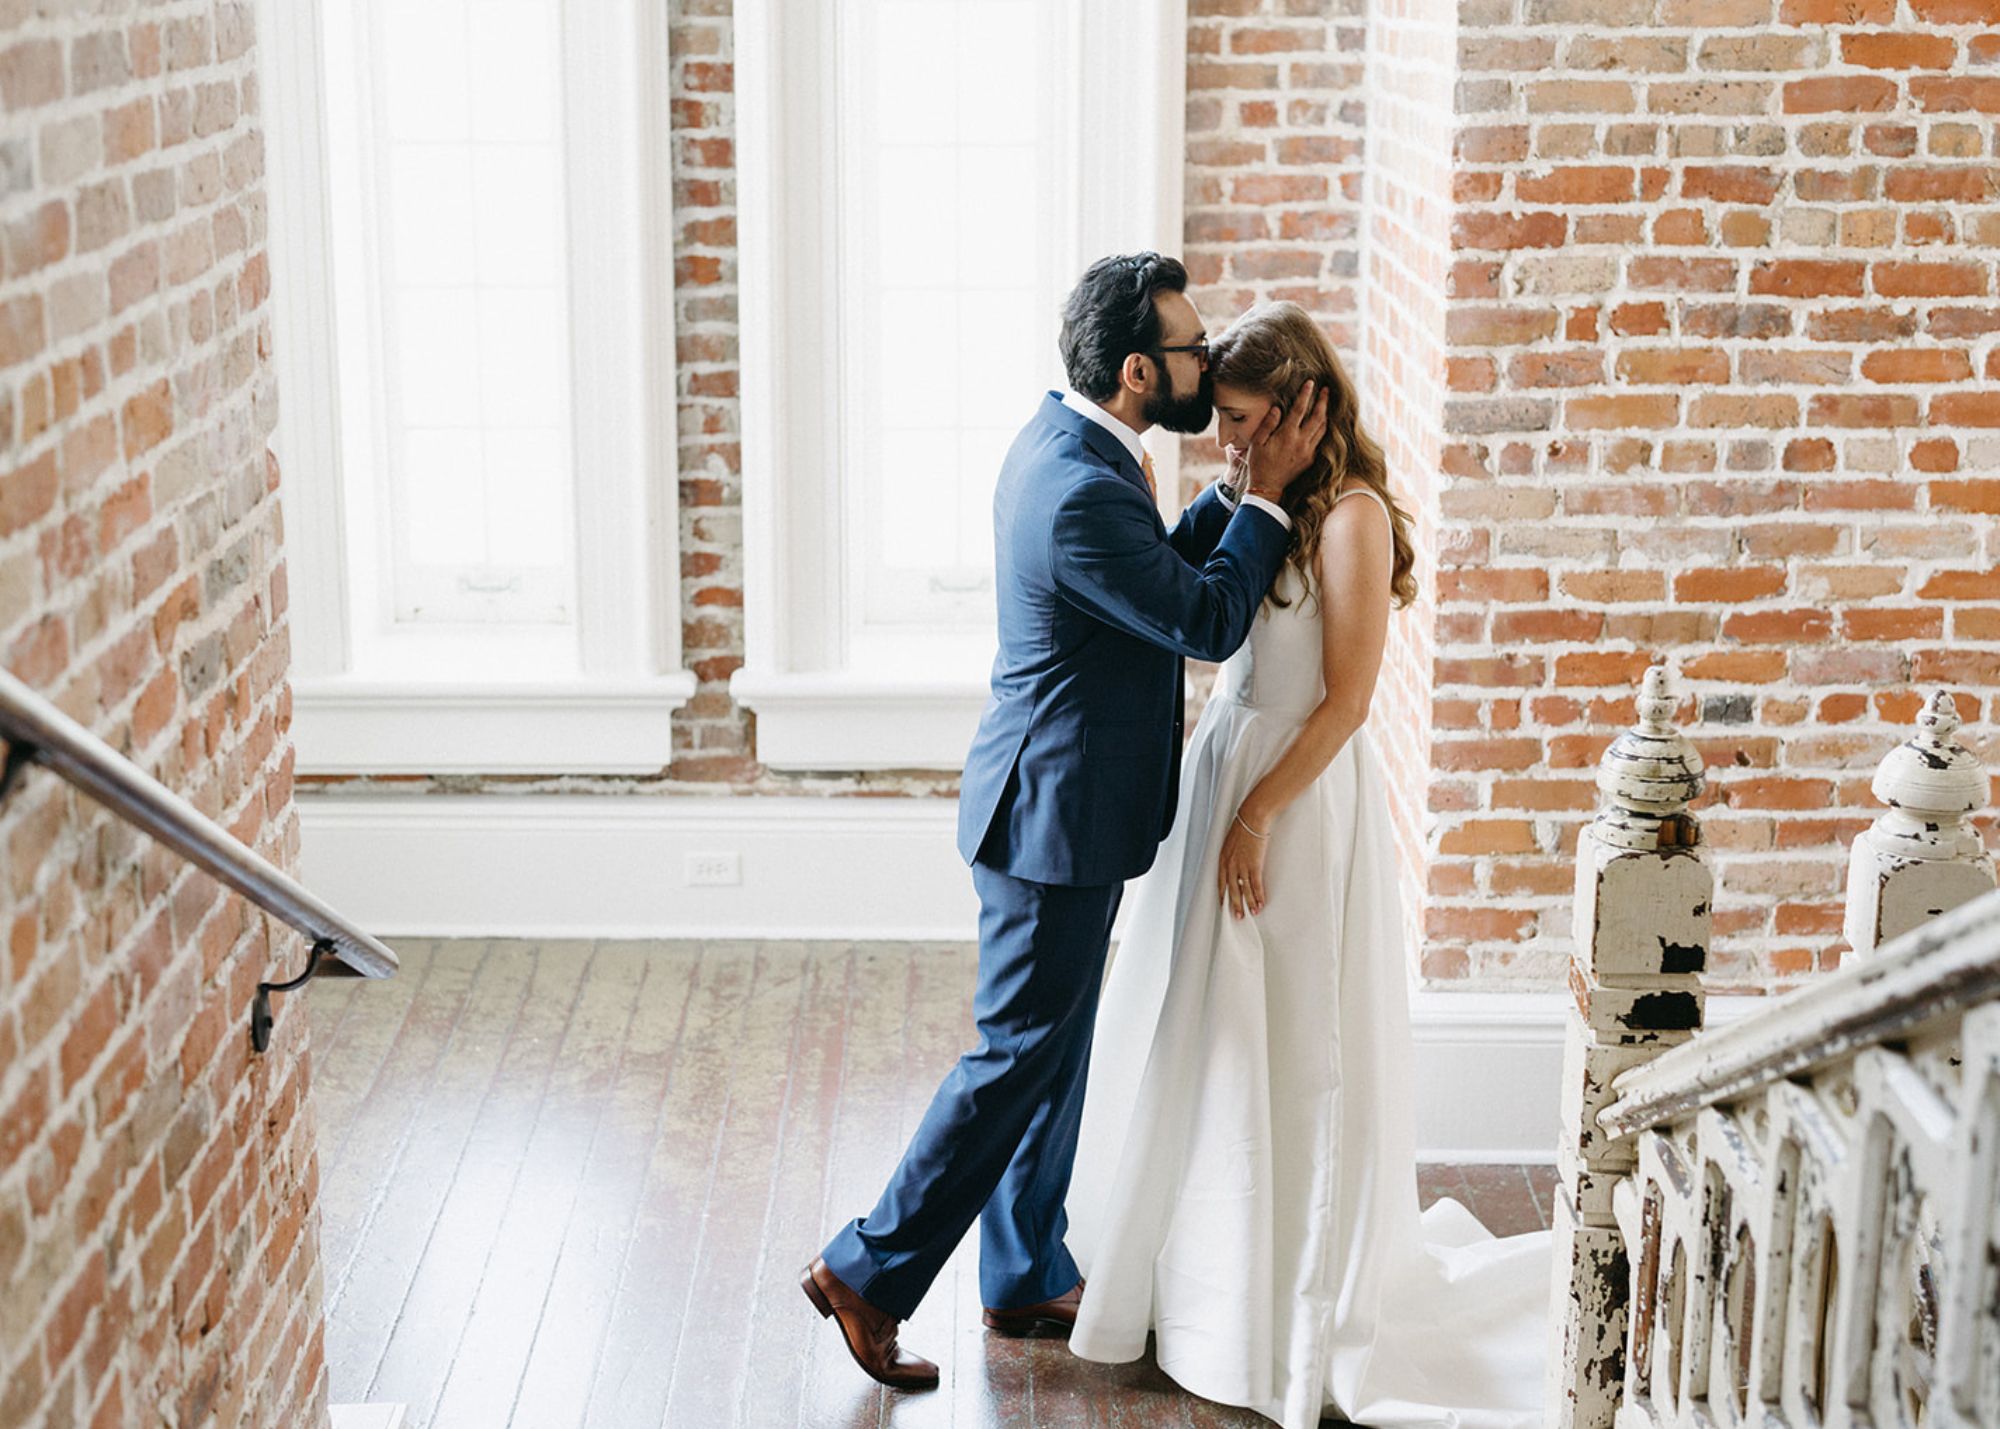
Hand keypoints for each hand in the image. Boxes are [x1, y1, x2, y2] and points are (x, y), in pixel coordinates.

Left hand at [1216, 808, 1268, 919]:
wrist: (1252, 818)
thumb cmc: (1243, 826)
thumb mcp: (1230, 841)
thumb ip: (1230, 853)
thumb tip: (1234, 861)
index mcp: (1222, 858)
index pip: (1220, 882)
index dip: (1223, 895)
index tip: (1224, 905)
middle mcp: (1230, 864)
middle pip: (1231, 889)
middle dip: (1235, 904)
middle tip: (1238, 916)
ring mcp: (1242, 865)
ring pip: (1244, 889)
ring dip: (1249, 903)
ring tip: (1251, 913)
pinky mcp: (1254, 864)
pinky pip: (1255, 884)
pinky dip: (1258, 895)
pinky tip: (1260, 902)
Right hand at [1245, 380, 1330, 502]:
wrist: (1268, 487)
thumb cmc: (1259, 463)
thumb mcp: (1257, 442)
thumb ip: (1268, 424)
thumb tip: (1278, 408)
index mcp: (1287, 435)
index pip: (1299, 409)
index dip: (1305, 395)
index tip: (1310, 383)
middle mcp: (1301, 442)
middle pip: (1318, 417)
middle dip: (1323, 401)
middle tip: (1326, 390)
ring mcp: (1308, 451)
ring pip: (1322, 428)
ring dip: (1325, 414)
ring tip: (1325, 404)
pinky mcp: (1310, 459)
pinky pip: (1320, 440)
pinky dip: (1322, 428)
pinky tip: (1321, 423)